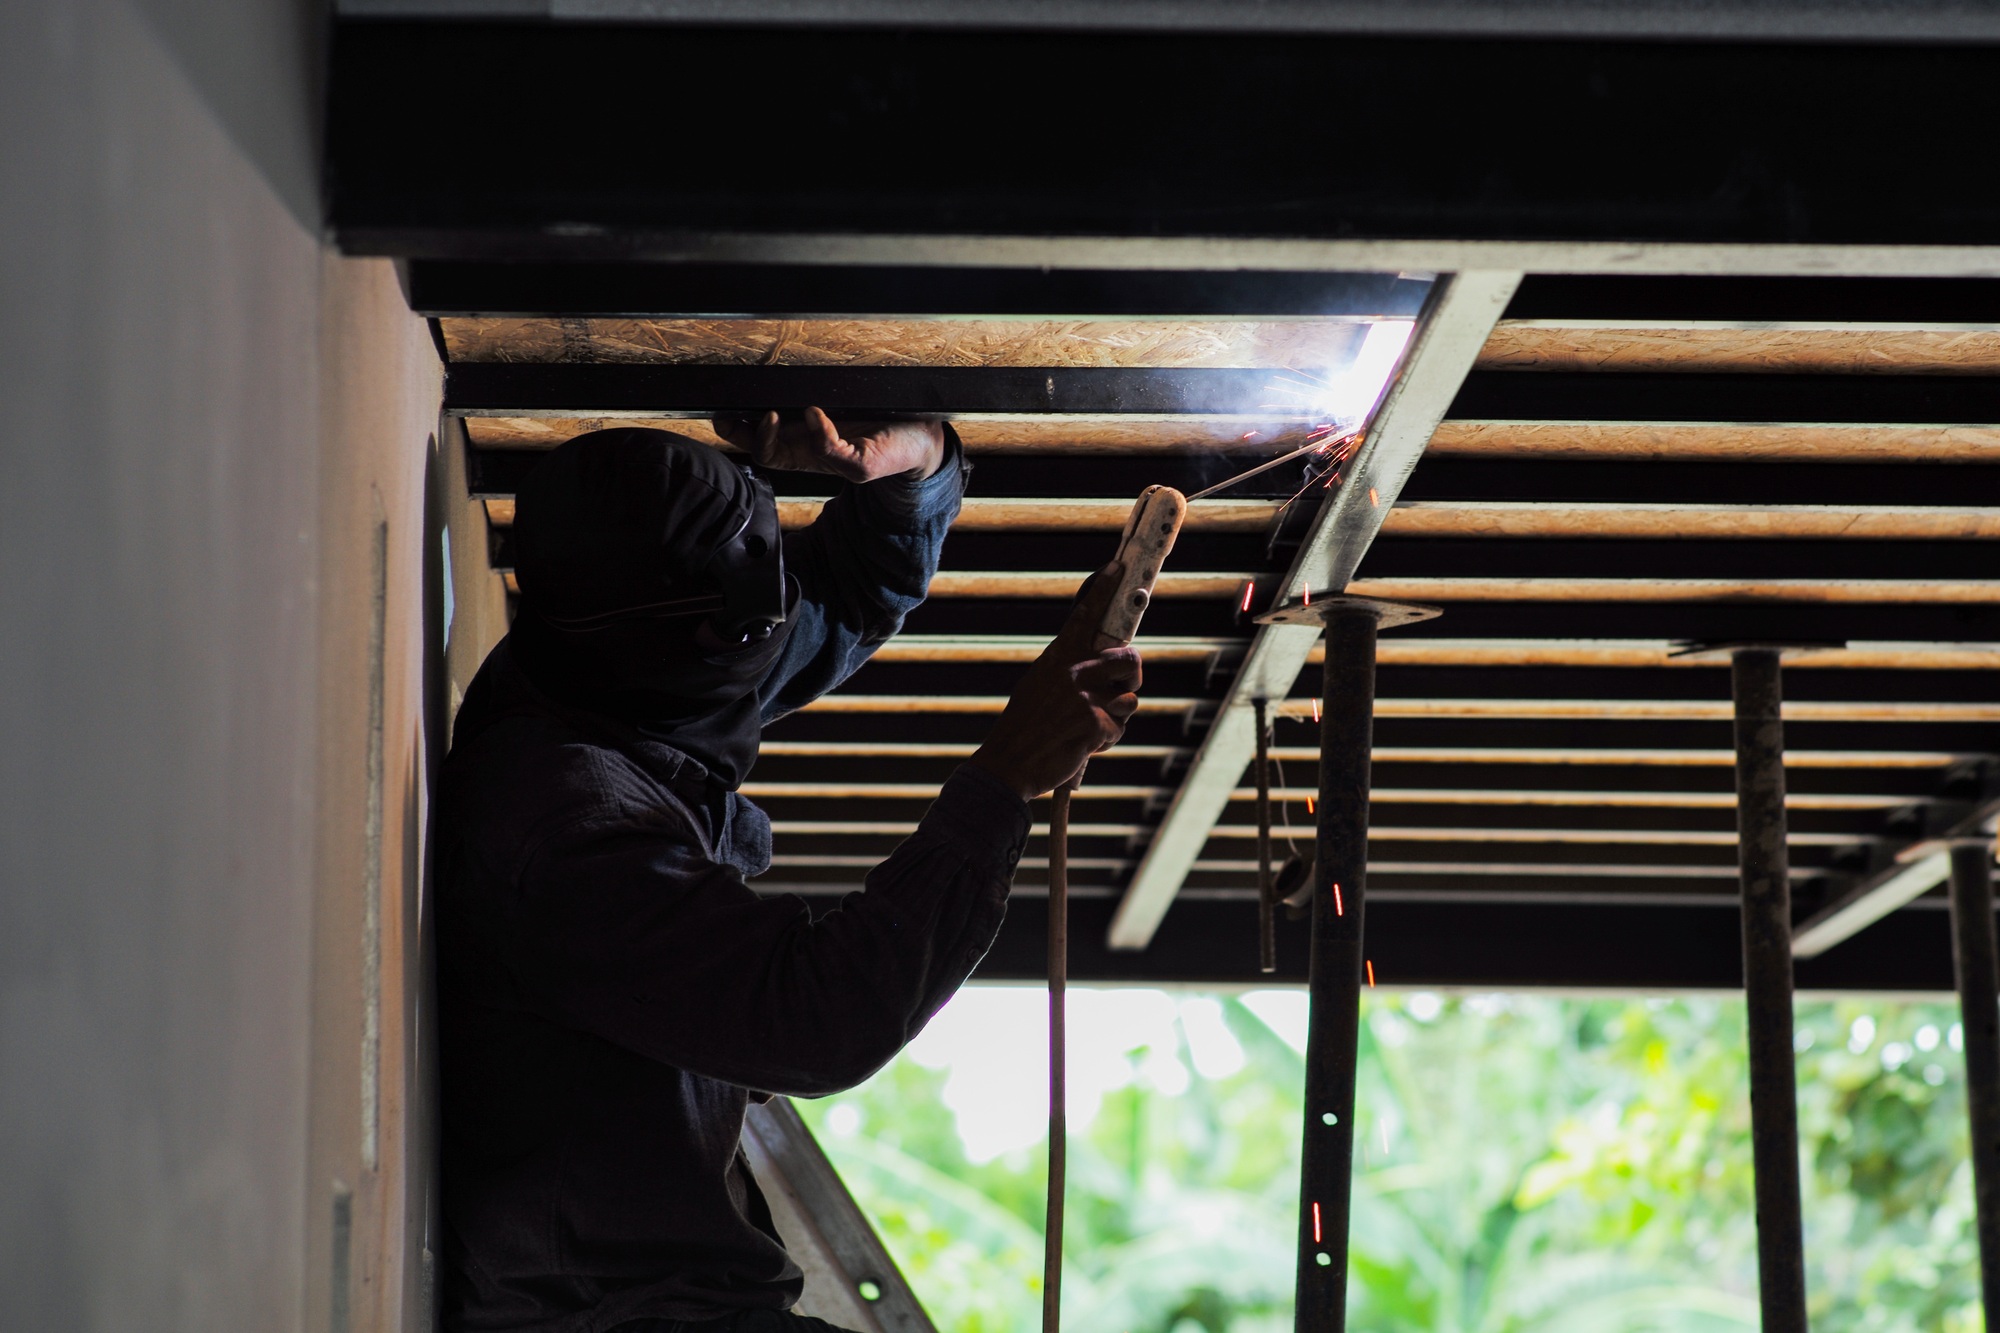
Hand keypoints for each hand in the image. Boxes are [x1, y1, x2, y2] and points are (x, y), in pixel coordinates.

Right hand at [712, 408, 945, 483]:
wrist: (920, 437)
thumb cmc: (879, 417)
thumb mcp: (838, 403)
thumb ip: (812, 394)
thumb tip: (784, 378)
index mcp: (802, 440)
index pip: (758, 440)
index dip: (735, 430)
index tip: (722, 412)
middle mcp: (811, 452)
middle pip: (762, 452)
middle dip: (740, 435)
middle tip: (729, 416)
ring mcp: (833, 460)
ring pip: (787, 458)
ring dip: (772, 435)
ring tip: (772, 413)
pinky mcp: (860, 464)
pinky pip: (832, 451)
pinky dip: (819, 431)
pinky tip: (814, 413)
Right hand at [969, 564, 1143, 800]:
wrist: (1009, 763)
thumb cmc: (1023, 727)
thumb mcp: (1037, 686)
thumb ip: (1066, 671)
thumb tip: (1096, 664)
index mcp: (1057, 658)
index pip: (1083, 617)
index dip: (1102, 590)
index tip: (1117, 567)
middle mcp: (1073, 672)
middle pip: (1128, 658)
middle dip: (1132, 675)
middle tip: (1124, 687)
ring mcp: (1085, 697)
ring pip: (1128, 699)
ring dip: (1116, 716)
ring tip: (1090, 726)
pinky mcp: (1095, 724)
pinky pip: (1119, 729)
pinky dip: (1106, 741)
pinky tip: (1083, 745)